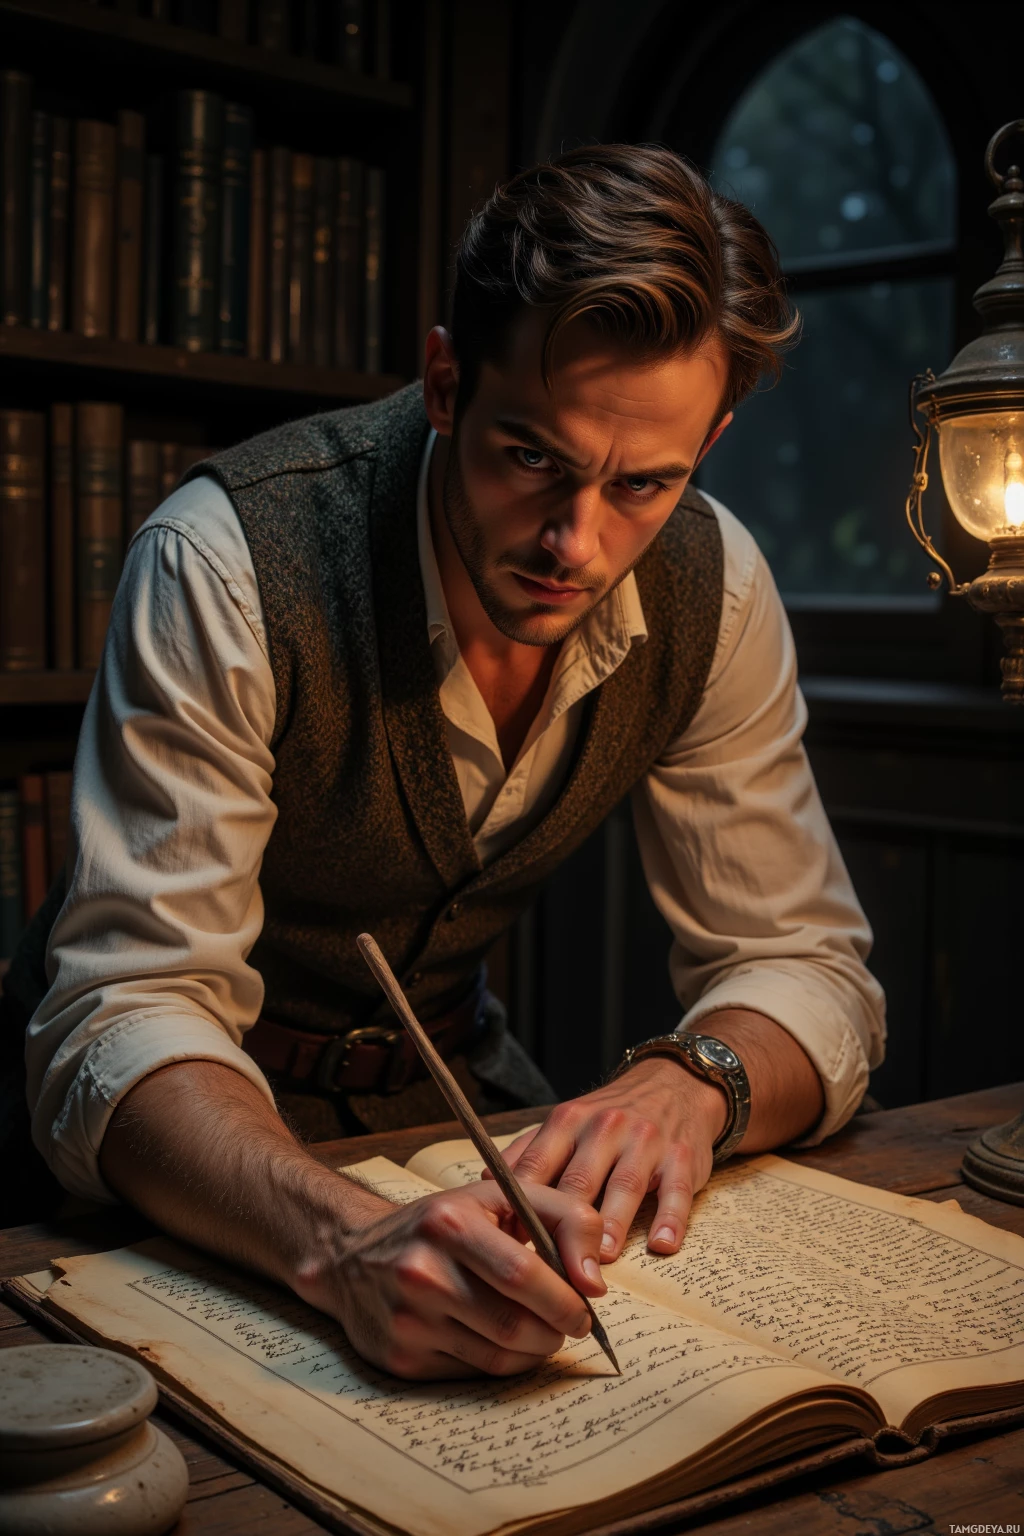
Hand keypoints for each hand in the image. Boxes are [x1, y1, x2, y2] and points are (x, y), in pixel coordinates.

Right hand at [292, 1178, 606, 1380]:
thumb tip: (595, 1282)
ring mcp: (408, 1319)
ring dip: (535, 1350)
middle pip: (514, 1323)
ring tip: (542, 1332)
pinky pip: (473, 1373)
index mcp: (448, 1223)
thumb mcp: (499, 1197)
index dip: (565, 1298)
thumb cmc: (442, 1223)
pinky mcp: (401, 1358)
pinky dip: (503, 1362)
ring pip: (498, 1355)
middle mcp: (421, 1271)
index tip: (586, 1306)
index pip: (523, 1274)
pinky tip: (505, 1342)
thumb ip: (564, 1217)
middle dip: (556, 1329)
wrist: (351, 1255)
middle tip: (570, 1324)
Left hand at [490, 1058, 727, 1260]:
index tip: (509, 1250)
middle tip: (553, 1272)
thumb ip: (529, 1152)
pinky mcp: (681, 1157)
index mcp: (568, 1122)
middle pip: (578, 1182)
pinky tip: (661, 1245)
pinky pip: (676, 1190)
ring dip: (612, 1224)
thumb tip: (483, 1183)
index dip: (522, 1210)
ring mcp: (645, 1141)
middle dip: (564, 1227)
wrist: (673, 1085)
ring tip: (601, 1260)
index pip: (537, 1168)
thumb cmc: (610, 1116)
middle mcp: (605, 1128)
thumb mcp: (567, 1122)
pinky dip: (669, 1219)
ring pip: (625, 1185)